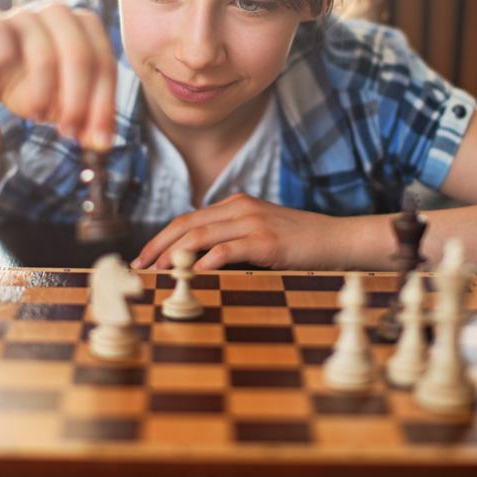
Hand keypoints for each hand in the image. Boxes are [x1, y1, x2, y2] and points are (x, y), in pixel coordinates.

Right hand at [0, 3, 115, 148]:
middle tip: (69, 130)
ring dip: (44, 91)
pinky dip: (3, 48)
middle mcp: (58, 15)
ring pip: (43, 51)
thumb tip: (102, 142)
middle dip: (78, 99)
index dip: (104, 104)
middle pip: (80, 54)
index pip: (104, 65)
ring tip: (38, 116)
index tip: (99, 138)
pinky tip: (5, 64)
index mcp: (85, 28)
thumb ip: (87, 121)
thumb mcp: (64, 107)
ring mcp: (23, 16)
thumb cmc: (31, 87)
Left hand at [132, 193, 330, 270]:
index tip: (144, 257)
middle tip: (139, 266)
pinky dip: (206, 260)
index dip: (161, 237)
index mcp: (235, 204)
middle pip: (187, 224)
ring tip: (157, 271)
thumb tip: (196, 262)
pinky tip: (193, 273)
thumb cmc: (298, 242)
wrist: (337, 239)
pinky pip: (228, 249)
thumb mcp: (260, 233)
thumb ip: (231, 239)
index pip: (188, 218)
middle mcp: (240, 207)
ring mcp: (253, 222)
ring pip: (201, 234)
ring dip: (173, 254)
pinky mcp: (266, 241)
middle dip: (158, 245)